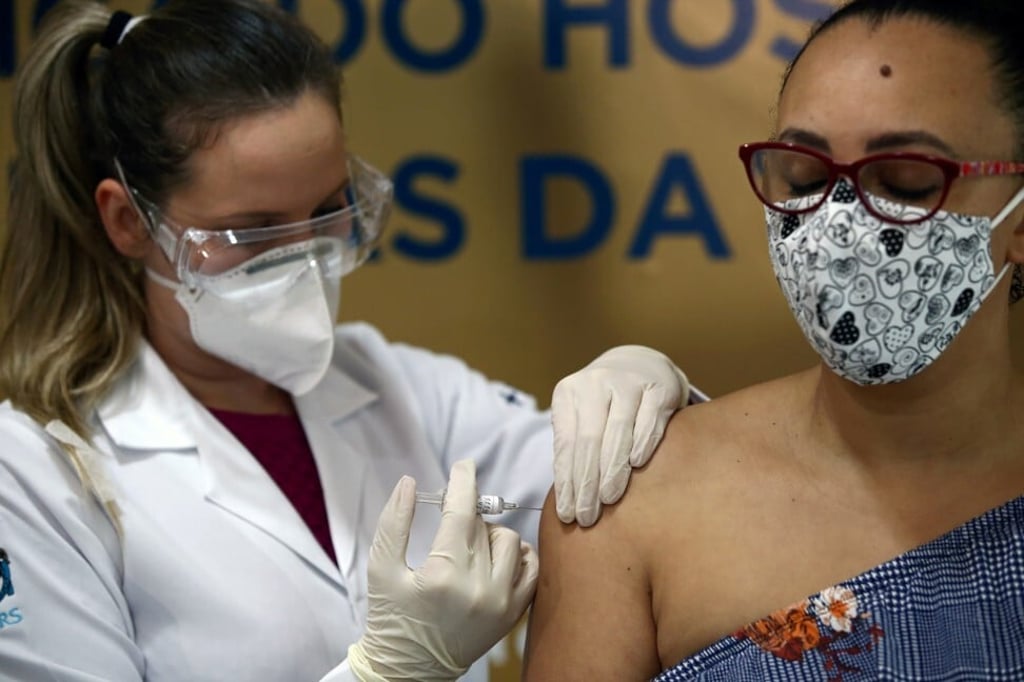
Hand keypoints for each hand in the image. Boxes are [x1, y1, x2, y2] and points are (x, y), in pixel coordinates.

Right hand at [347, 459, 538, 681]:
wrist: (409, 670)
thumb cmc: (390, 618)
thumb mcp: (381, 569)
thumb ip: (394, 522)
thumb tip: (411, 482)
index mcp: (443, 575)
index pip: (461, 512)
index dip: (463, 482)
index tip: (463, 466)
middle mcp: (478, 588)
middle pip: (484, 524)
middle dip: (467, 513)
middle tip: (451, 520)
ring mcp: (501, 603)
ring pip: (510, 541)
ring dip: (490, 534)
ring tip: (468, 546)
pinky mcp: (512, 614)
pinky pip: (531, 567)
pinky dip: (518, 554)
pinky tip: (496, 557)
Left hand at [551, 345, 688, 525]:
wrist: (639, 363)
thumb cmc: (605, 403)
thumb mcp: (582, 416)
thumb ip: (575, 448)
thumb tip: (569, 499)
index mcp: (568, 392)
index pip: (565, 444)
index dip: (566, 481)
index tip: (567, 514)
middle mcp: (595, 383)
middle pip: (588, 439)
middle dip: (586, 482)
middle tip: (587, 517)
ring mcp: (627, 382)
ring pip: (617, 431)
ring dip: (612, 469)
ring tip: (608, 500)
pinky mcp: (658, 386)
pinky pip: (649, 420)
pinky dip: (642, 443)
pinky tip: (637, 466)